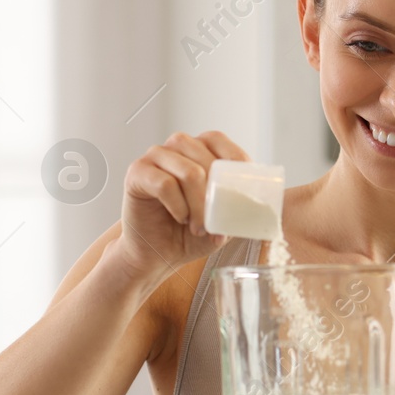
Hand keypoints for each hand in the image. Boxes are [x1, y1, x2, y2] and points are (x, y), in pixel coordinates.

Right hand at [112, 130, 249, 284]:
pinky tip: (180, 218)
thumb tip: (258, 208)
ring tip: (198, 226)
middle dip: (217, 193)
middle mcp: (175, 148)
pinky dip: (177, 205)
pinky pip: (163, 183)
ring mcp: (154, 158)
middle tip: (216, 222)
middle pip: (203, 157)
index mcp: (196, 150)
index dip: (235, 158)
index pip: (217, 139)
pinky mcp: (137, 173)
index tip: (245, 186)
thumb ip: (237, 210)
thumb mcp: (221, 223)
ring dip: (199, 202)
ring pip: (187, 171)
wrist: (156, 255)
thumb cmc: (187, 235)